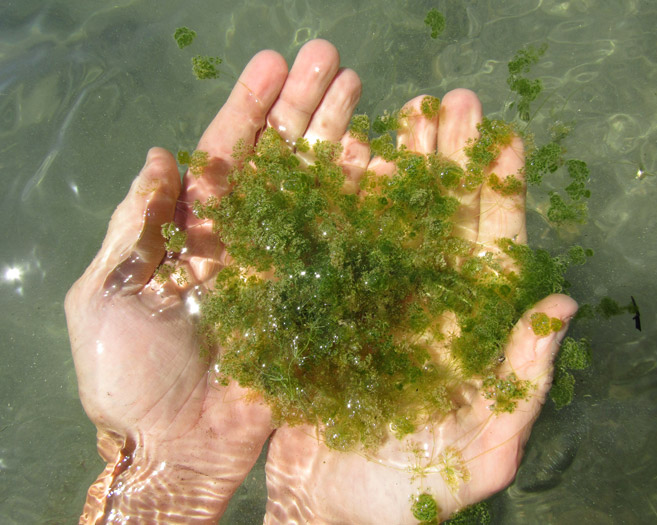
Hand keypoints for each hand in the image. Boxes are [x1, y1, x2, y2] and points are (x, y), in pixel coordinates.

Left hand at [65, 39, 359, 522]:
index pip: (226, 154)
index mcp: (191, 231)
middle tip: (333, 58)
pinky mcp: (314, 298)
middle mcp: (242, 238)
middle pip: (277, 160)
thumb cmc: (128, 376)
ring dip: (335, 138)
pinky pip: (340, 243)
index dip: (249, 108)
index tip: (274, 63)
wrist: (175, 449)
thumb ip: (137, 224)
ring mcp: (283, 266)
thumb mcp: (106, 292)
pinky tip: (377, 159)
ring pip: (313, 190)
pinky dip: (358, 201)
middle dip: (302, 107)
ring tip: (360, 89)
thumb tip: (161, 156)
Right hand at [263, 91, 577, 522]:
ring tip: (399, 113)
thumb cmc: (404, 499)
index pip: (489, 251)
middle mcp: (420, 305)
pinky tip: (341, 159)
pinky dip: (336, 203)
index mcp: (465, 332)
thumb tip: (563, 303)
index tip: (505, 139)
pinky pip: (331, 245)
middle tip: (449, 102)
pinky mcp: (320, 306)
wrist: (325, 514)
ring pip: (386, 222)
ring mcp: (368, 301)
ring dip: (395, 168)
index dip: (498, 195)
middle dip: (448, 161)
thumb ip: (522, 385)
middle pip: (439, 221)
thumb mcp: (480, 455)